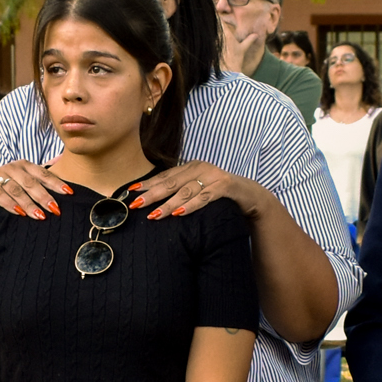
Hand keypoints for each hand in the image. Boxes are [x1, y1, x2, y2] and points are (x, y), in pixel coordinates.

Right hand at [0, 159, 70, 219]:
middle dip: (44, 196)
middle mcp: (11, 168)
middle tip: (55, 209)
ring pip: (15, 189)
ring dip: (28, 203)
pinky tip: (19, 212)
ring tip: (39, 216)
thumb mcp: (24, 183)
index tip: (69, 193)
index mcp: (24, 165)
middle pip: (30, 182)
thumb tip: (70, 188)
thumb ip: (42, 183)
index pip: (43, 174)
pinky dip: (8, 203)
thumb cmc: (7, 189)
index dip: (56, 183)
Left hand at [132, 160, 250, 220]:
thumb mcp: (199, 190)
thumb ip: (181, 191)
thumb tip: (155, 202)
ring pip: (186, 191)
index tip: (130, 192)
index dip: (147, 184)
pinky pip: (205, 197)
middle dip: (152, 194)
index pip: (164, 176)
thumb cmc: (221, 195)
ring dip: (169, 204)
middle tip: (136, 205)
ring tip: (154, 215)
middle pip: (170, 183)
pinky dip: (192, 205)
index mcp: (190, 167)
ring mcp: (213, 176)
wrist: (251, 195)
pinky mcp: (225, 186)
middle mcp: (200, 168)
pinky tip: (179, 213)